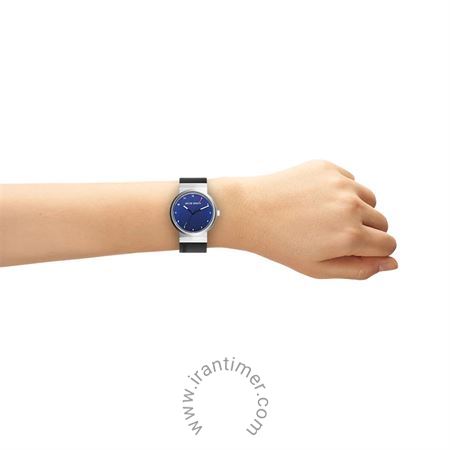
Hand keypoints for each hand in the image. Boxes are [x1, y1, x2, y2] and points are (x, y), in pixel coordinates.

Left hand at [209, 160, 396, 278]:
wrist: (249, 211)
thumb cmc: (281, 244)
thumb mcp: (318, 268)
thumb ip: (360, 269)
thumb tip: (392, 262)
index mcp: (350, 237)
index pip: (389, 245)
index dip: (374, 251)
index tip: (355, 250)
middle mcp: (350, 207)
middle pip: (383, 222)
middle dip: (367, 231)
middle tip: (334, 235)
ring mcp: (340, 184)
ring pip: (369, 199)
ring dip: (356, 210)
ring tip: (324, 217)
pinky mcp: (328, 167)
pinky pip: (350, 182)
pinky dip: (340, 192)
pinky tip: (315, 200)